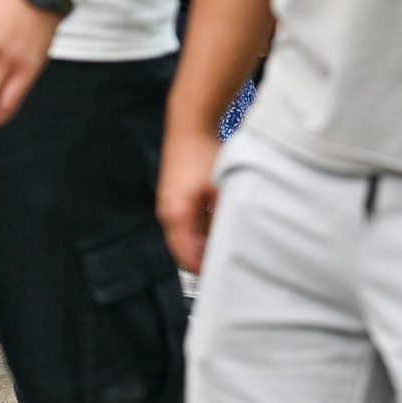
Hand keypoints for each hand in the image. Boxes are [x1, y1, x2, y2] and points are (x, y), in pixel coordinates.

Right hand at [157, 124, 223, 274]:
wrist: (190, 125)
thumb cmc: (205, 153)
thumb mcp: (222, 187)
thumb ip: (225, 214)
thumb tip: (234, 237)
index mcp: (177, 216)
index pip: (186, 257)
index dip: (204, 270)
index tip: (223, 276)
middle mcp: (167, 214)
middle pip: (183, 250)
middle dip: (204, 259)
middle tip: (228, 263)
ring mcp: (168, 205)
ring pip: (185, 237)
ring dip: (203, 244)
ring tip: (227, 245)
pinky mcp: (173, 197)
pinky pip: (185, 223)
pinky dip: (200, 229)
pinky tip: (220, 224)